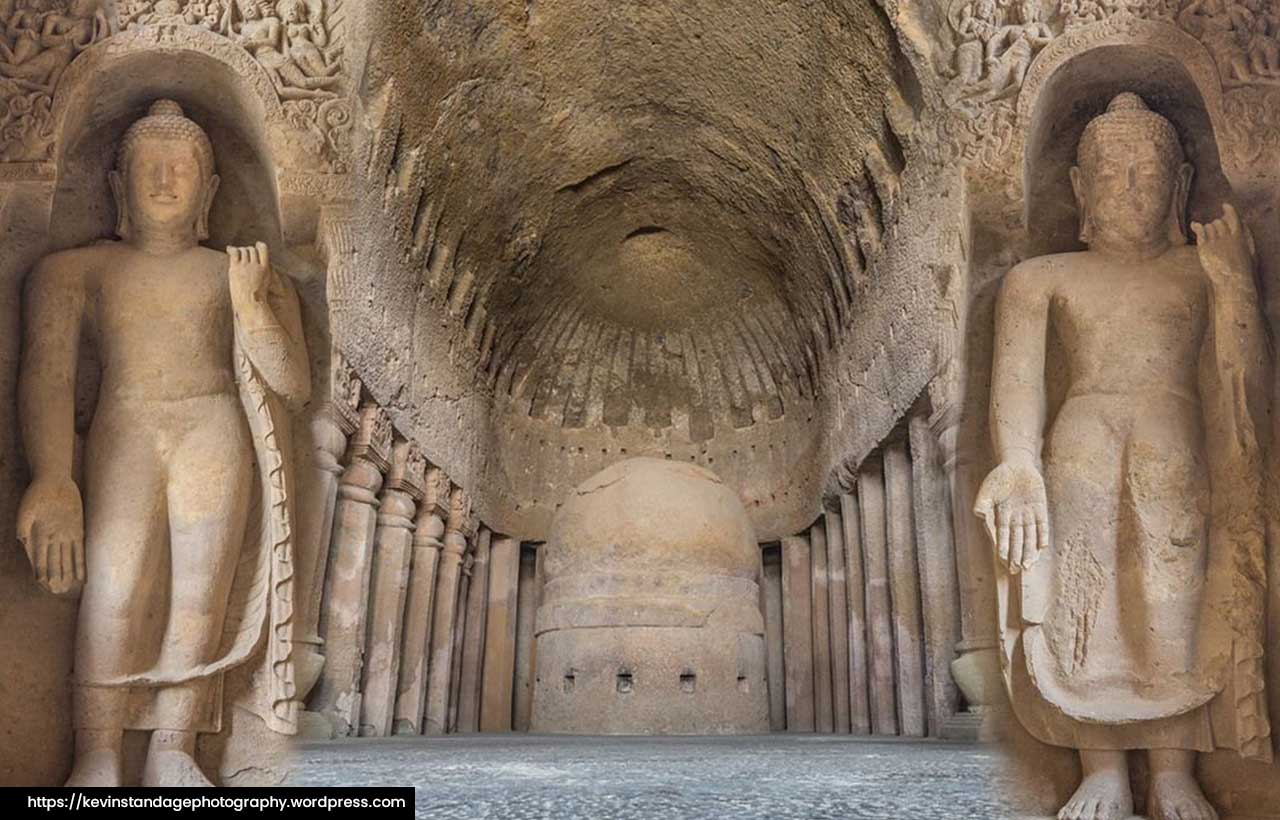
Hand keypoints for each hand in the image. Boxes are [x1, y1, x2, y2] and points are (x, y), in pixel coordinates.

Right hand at [16, 477, 83, 596]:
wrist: (53, 481)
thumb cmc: (37, 494)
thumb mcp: (27, 508)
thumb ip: (23, 523)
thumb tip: (21, 538)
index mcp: (38, 536)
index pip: (39, 559)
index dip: (41, 571)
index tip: (42, 583)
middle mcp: (52, 539)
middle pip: (54, 562)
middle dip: (55, 576)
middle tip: (58, 591)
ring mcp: (66, 535)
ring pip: (67, 559)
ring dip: (68, 573)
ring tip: (69, 587)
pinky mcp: (78, 530)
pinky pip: (80, 550)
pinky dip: (81, 563)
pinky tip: (83, 575)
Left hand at [227, 241, 271, 311]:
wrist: (250, 304)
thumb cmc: (257, 298)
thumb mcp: (265, 283)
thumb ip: (262, 272)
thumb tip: (258, 267)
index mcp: (265, 269)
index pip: (264, 250)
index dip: (259, 245)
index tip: (257, 244)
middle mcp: (256, 265)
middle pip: (252, 250)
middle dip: (247, 249)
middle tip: (243, 251)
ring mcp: (246, 266)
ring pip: (243, 250)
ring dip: (240, 250)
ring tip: (236, 252)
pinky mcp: (236, 269)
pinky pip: (234, 253)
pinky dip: (232, 249)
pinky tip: (228, 249)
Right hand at [973, 457, 1048, 573]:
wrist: (1017, 464)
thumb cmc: (999, 477)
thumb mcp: (988, 489)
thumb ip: (983, 502)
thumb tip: (979, 515)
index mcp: (1000, 516)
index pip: (1002, 535)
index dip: (1002, 547)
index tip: (1002, 558)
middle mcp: (1015, 519)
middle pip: (1017, 540)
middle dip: (1017, 555)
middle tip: (1017, 570)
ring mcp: (1028, 515)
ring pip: (1029, 536)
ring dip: (1029, 551)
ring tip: (1028, 565)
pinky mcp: (1040, 509)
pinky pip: (1042, 525)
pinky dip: (1042, 535)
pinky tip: (1042, 547)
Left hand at [1192, 203, 1254, 288]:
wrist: (1232, 280)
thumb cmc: (1240, 270)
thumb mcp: (1247, 251)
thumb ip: (1244, 238)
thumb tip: (1240, 227)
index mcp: (1239, 237)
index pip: (1234, 218)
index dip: (1229, 211)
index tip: (1224, 205)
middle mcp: (1227, 237)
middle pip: (1219, 222)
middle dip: (1216, 225)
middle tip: (1214, 231)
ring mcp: (1216, 242)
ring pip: (1209, 227)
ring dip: (1207, 229)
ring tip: (1208, 237)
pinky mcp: (1205, 247)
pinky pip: (1200, 231)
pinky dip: (1197, 227)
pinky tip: (1194, 225)